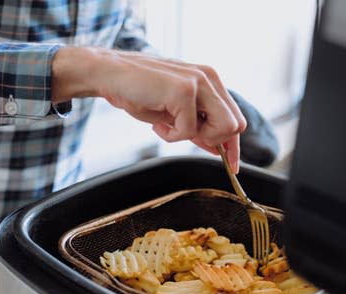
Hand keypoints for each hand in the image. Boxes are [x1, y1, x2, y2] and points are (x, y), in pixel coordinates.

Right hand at [52, 47, 246, 171]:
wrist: (110, 75)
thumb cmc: (138, 93)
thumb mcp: (174, 113)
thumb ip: (198, 126)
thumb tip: (218, 148)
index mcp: (209, 80)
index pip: (235, 117)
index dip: (233, 146)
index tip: (232, 166)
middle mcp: (209, 78)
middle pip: (235, 125)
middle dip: (213, 141)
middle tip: (185, 135)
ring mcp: (199, 82)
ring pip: (223, 128)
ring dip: (195, 137)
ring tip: (170, 127)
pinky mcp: (184, 91)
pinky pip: (190, 130)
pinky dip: (171, 135)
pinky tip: (158, 123)